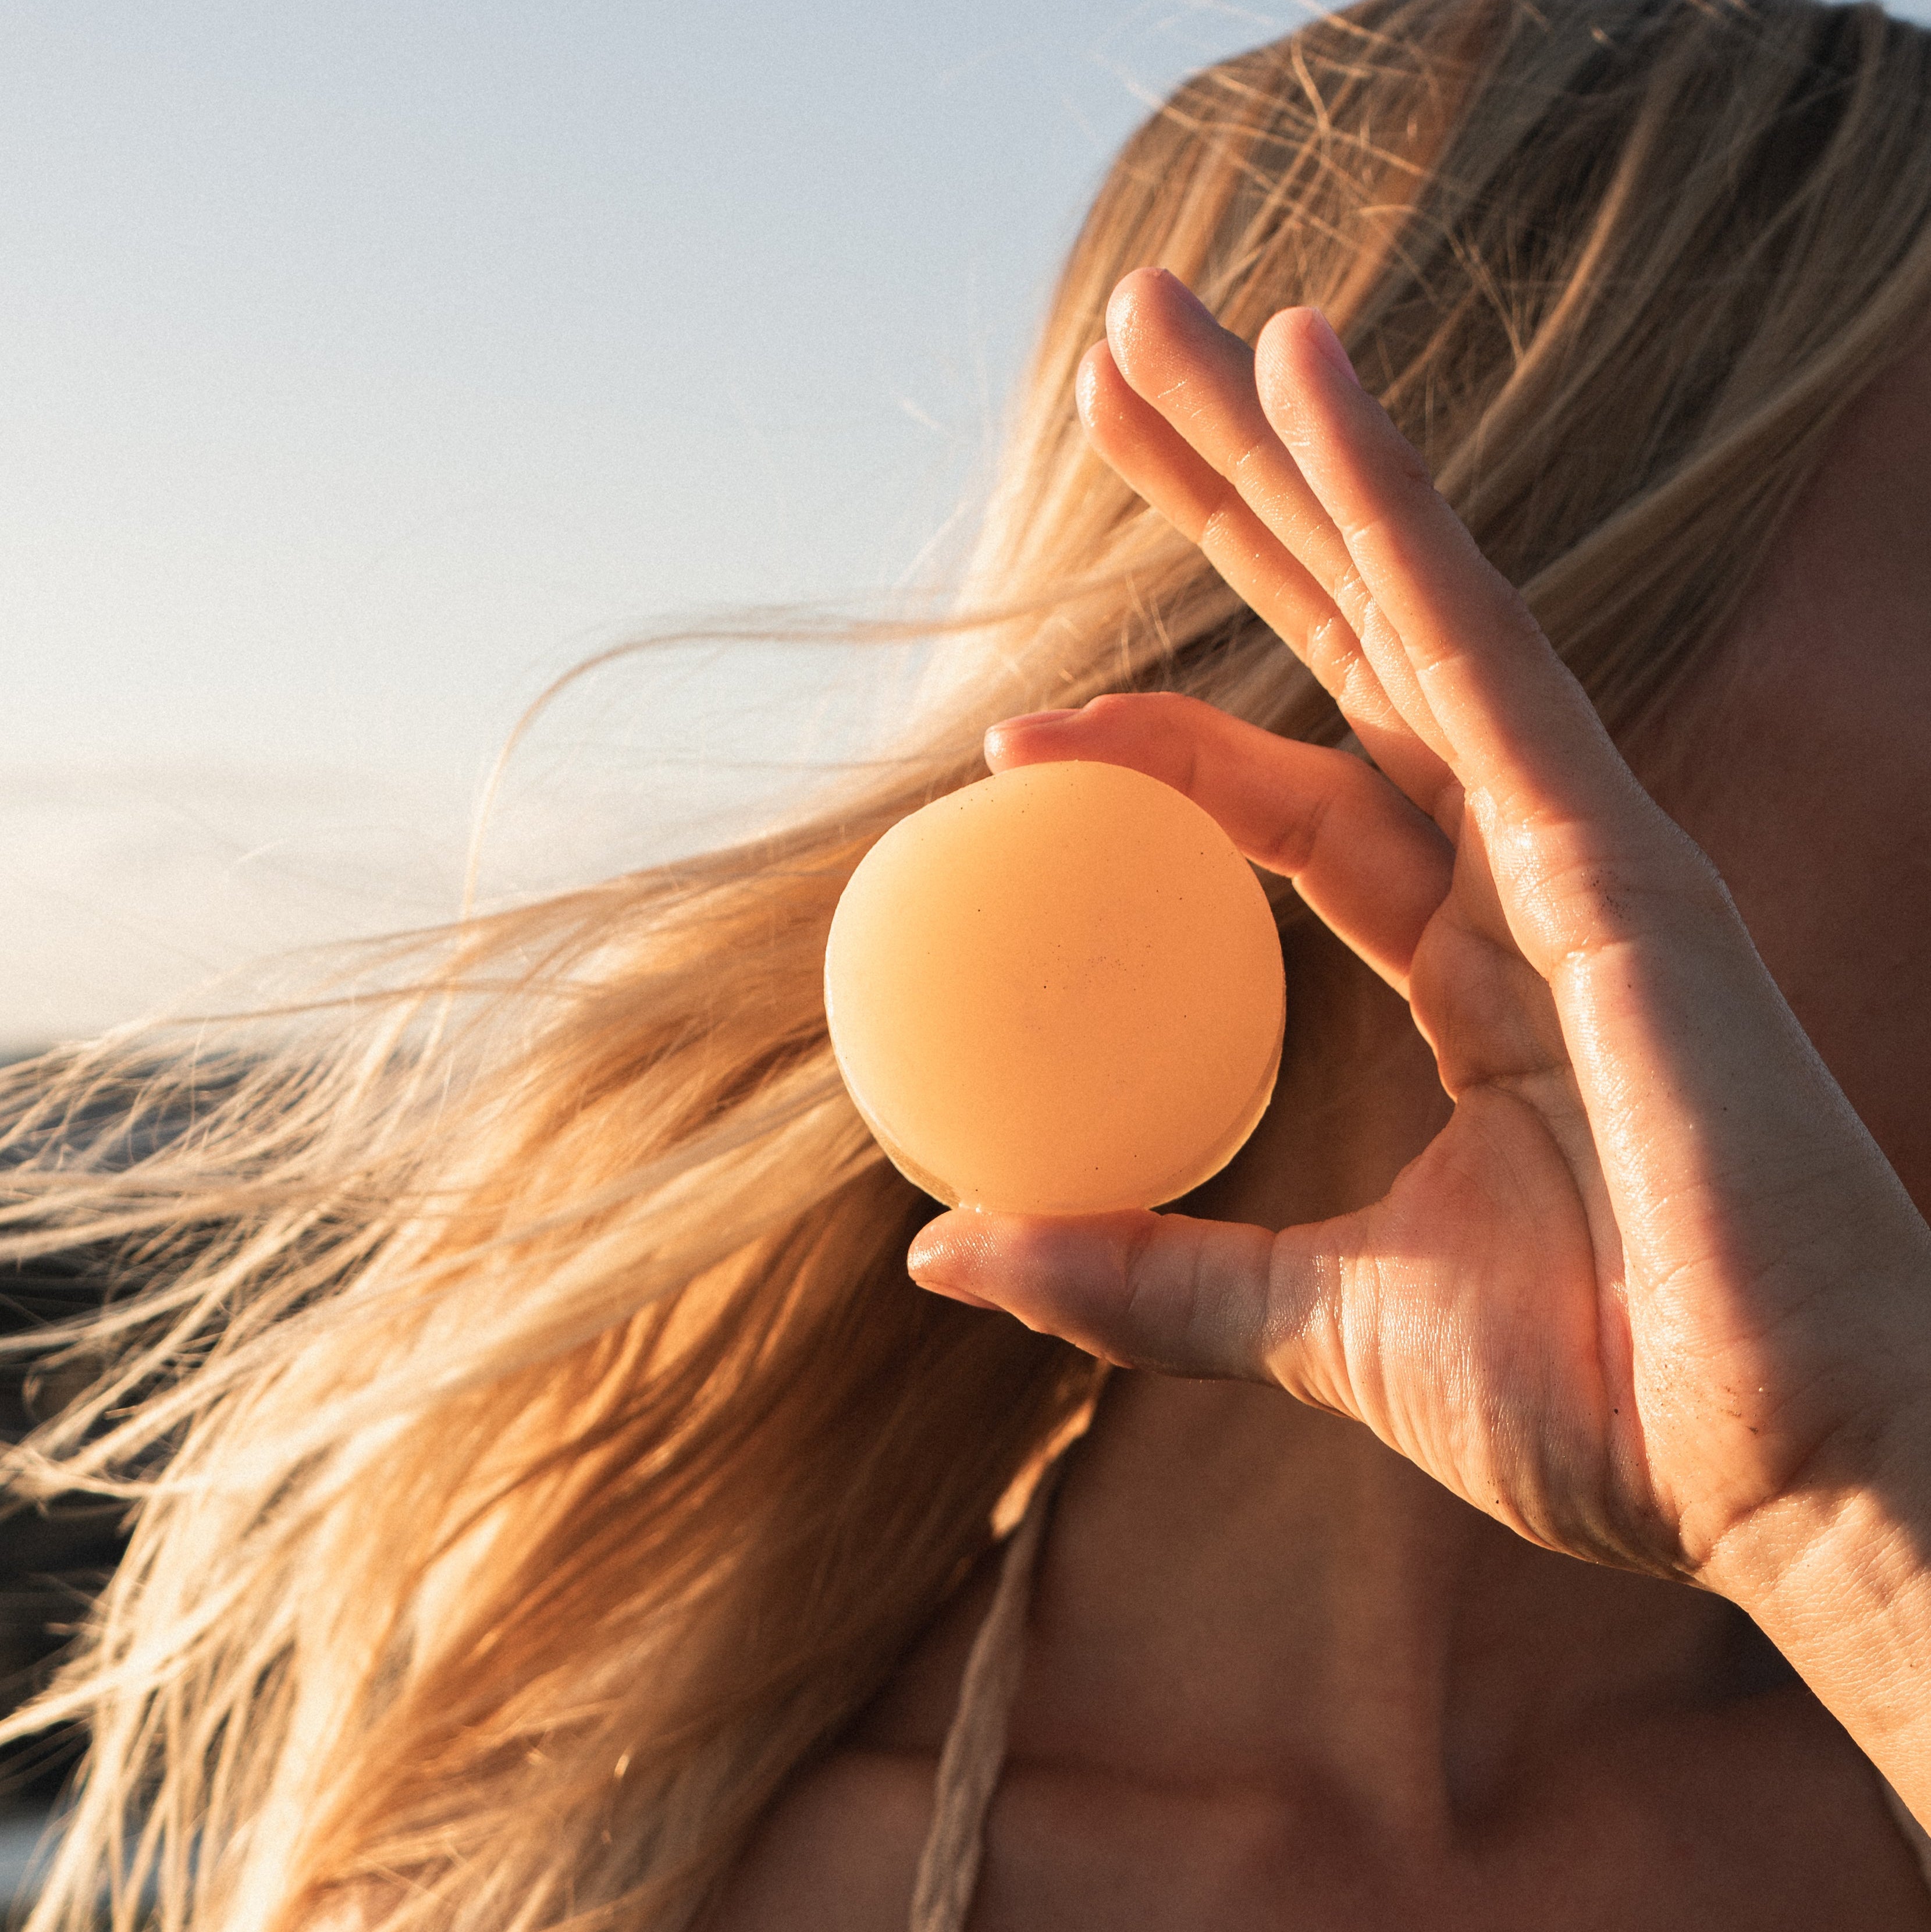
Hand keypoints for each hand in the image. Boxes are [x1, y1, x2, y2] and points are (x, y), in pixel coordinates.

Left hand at [907, 268, 1930, 1605]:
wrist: (1787, 1482)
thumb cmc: (1610, 1413)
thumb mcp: (1322, 1325)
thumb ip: (1141, 1270)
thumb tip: (941, 1251)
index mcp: (1479, 973)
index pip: (1295, 805)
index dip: (1164, 751)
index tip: (1018, 736)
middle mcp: (1531, 881)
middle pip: (1351, 653)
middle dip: (1241, 508)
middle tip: (1124, 367)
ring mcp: (1586, 850)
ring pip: (1410, 609)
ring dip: (1299, 456)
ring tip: (1189, 320)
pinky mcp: (1624, 854)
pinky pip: (1482, 656)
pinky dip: (1398, 513)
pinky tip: (1314, 381)